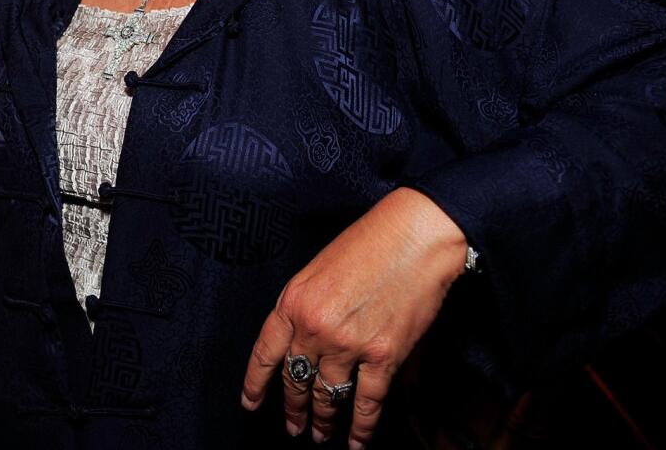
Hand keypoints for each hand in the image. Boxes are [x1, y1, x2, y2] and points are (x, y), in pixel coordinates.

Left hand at [240, 188, 466, 447]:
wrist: (414, 236)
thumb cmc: (369, 243)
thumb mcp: (318, 270)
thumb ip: (306, 308)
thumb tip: (304, 344)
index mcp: (293, 302)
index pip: (264, 353)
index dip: (255, 384)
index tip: (251, 403)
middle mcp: (314, 327)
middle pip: (296, 379)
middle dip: (293, 407)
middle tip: (292, 426)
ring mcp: (348, 344)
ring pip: (328, 396)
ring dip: (322, 420)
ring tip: (320, 435)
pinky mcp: (383, 356)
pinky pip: (366, 402)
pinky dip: (361, 427)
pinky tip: (356, 441)